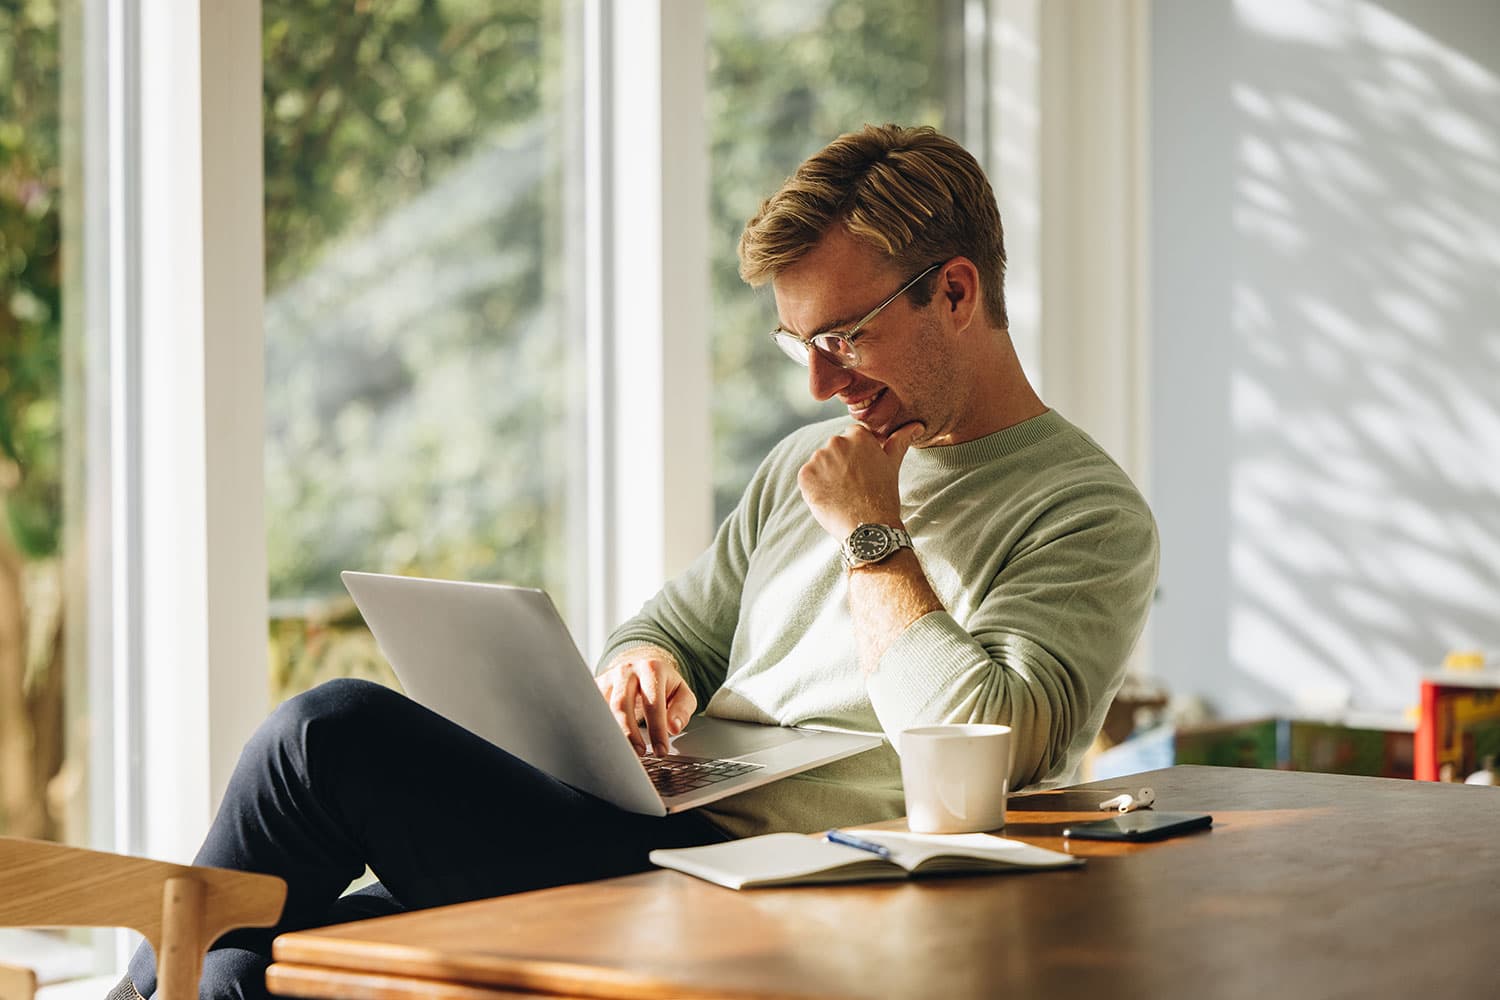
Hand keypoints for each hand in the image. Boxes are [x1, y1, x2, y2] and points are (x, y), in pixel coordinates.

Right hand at [595, 648, 697, 755]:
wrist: (643, 667)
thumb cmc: (664, 685)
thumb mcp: (682, 693)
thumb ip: (683, 709)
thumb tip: (673, 727)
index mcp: (651, 669)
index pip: (653, 703)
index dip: (657, 730)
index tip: (660, 751)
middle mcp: (627, 670)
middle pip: (621, 705)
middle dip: (629, 734)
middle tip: (640, 753)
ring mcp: (608, 677)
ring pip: (603, 709)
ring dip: (612, 734)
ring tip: (624, 753)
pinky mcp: (596, 687)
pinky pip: (593, 710)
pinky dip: (599, 728)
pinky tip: (608, 742)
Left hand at [797, 421, 924, 537]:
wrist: (868, 527)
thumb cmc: (883, 496)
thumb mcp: (892, 464)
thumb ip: (900, 440)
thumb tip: (917, 425)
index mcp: (858, 435)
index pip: (852, 437)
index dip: (857, 456)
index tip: (863, 471)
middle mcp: (836, 442)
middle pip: (835, 449)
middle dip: (841, 464)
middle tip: (854, 485)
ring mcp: (818, 458)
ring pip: (820, 463)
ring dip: (827, 475)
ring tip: (843, 493)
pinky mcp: (805, 475)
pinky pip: (808, 477)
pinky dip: (815, 487)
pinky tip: (830, 498)